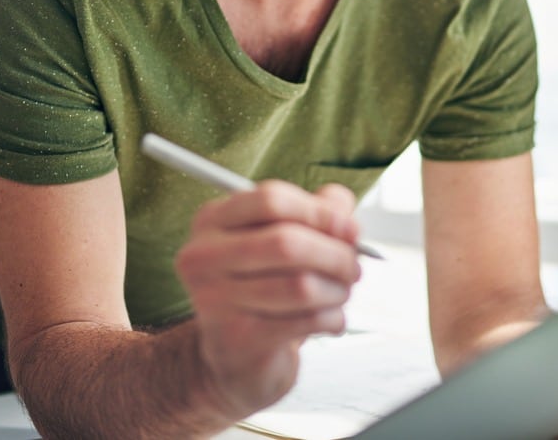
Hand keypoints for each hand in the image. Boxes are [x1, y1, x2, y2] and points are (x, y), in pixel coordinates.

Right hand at [175, 180, 363, 418]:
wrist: (235, 356)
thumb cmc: (264, 287)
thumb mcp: (284, 239)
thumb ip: (317, 212)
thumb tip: (341, 205)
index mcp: (212, 220)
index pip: (271, 200)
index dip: (320, 212)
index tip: (349, 228)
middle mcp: (203, 256)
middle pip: (287, 242)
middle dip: (336, 254)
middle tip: (354, 268)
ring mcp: (215, 300)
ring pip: (300, 286)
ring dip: (337, 290)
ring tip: (342, 294)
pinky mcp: (237, 339)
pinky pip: (305, 321)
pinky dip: (332, 319)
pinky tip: (332, 320)